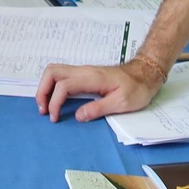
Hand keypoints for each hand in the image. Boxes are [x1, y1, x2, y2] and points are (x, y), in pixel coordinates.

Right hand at [35, 59, 163, 122]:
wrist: (145, 74)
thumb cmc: (137, 88)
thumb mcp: (122, 103)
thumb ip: (99, 109)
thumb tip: (78, 116)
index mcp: (91, 77)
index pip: (63, 86)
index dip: (55, 102)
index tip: (55, 118)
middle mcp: (84, 71)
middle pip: (52, 72)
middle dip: (42, 91)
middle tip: (44, 110)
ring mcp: (83, 71)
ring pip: (54, 71)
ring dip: (45, 87)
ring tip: (46, 106)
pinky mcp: (84, 75)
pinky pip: (62, 76)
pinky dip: (53, 87)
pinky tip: (56, 100)